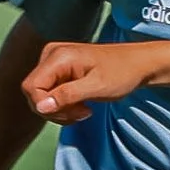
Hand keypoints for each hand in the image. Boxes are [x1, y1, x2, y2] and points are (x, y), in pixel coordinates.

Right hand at [22, 40, 160, 123]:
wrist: (138, 64)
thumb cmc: (121, 73)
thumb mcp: (96, 87)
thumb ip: (66, 96)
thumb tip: (41, 107)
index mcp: (57, 56)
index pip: (31, 87)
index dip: (45, 106)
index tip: (71, 114)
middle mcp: (51, 55)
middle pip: (34, 93)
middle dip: (54, 110)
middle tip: (81, 113)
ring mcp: (54, 61)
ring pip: (42, 95)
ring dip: (60, 110)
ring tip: (84, 110)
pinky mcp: (59, 70)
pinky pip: (50, 93)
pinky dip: (63, 105)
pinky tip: (81, 105)